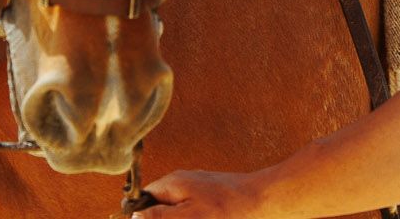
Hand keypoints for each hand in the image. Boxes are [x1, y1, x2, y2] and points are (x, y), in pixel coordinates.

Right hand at [137, 169, 266, 216]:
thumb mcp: (189, 216)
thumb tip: (134, 217)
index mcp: (174, 183)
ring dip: (176, 216)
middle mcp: (183, 183)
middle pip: (159, 204)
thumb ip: (160, 216)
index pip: (143, 198)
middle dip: (160, 217)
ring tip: (195, 218)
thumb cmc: (229, 208)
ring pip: (177, 209)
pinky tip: (203, 218)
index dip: (139, 214)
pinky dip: (191, 216)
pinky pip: (192, 210)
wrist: (265, 202)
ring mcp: (198, 189)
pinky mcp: (210, 199)